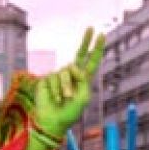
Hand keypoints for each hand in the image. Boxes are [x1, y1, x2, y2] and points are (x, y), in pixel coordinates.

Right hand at [27, 28, 104, 149]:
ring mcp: (58, 75)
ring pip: (66, 72)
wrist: (53, 121)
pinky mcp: (47, 79)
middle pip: (79, 54)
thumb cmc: (70, 112)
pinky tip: (55, 98)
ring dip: (67, 87)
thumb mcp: (83, 97)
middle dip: (85, 41)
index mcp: (83, 79)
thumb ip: (83, 80)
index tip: (101, 35)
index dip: (96, 49)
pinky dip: (56, 90)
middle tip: (90, 28)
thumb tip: (72, 66)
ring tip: (65, 98)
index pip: (91, 61)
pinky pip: (54, 78)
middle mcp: (71, 75)